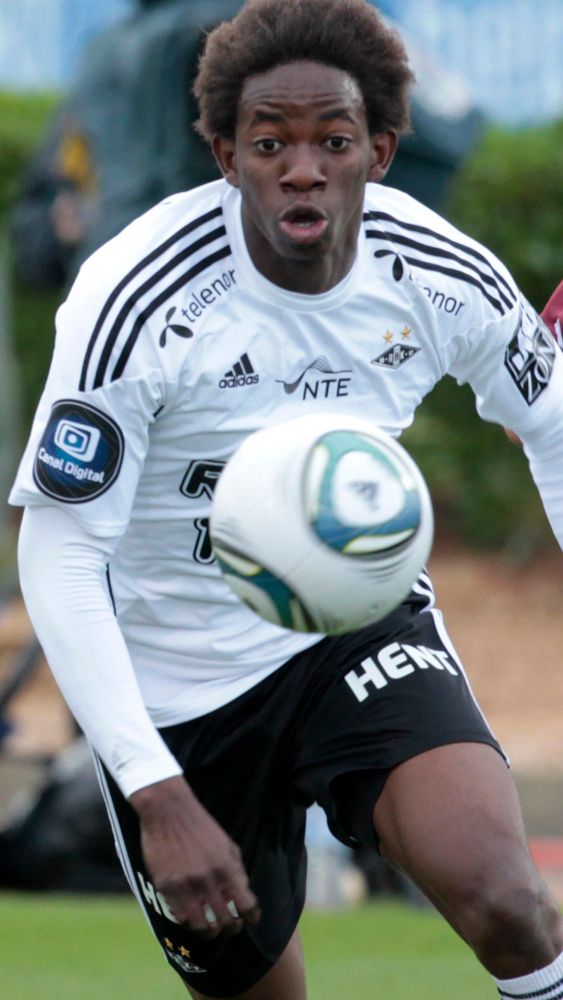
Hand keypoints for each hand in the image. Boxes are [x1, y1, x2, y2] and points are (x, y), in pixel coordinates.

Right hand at [130, 775, 260, 937]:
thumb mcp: (227, 844)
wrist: (168, 811)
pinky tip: (192, 916)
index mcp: (227, 868)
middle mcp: (208, 880)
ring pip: (203, 927)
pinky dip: (189, 921)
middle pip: (227, 921)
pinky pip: (181, 917)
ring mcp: (186, 886)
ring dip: (210, 931)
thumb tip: (243, 894)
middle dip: (232, 928)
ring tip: (211, 928)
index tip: (250, 920)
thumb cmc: (200, 826)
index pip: (247, 906)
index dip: (251, 918)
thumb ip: (237, 869)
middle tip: (232, 927)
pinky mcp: (166, 888)